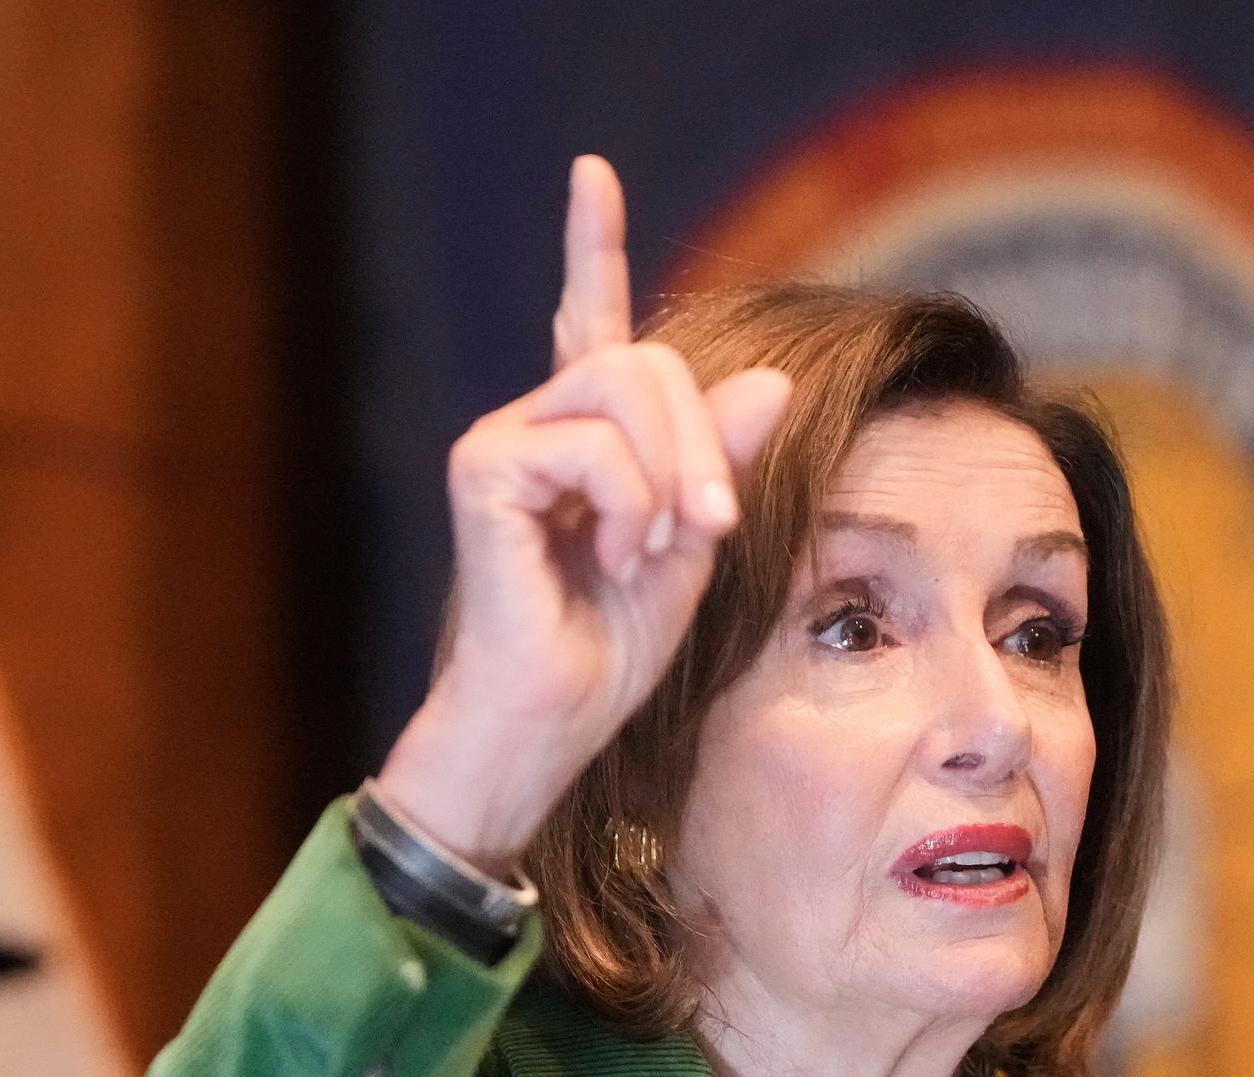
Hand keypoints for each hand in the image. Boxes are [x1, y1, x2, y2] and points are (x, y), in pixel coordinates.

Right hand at [376, 155, 790, 874]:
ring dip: (674, 474)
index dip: (591, 247)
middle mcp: (535, 427)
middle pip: (647, 361)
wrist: (548, 725)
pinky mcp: (483, 468)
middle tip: (714, 525)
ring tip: (656, 549)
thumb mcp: (692, 551)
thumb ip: (722, 466)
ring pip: (628, 388)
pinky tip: (606, 557)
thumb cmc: (607, 657)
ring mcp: (502, 441)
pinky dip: (628, 505)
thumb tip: (771, 380)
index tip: (591, 174)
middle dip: (704, 440)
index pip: (588, 322)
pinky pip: (595, 447)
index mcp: (582, 443)